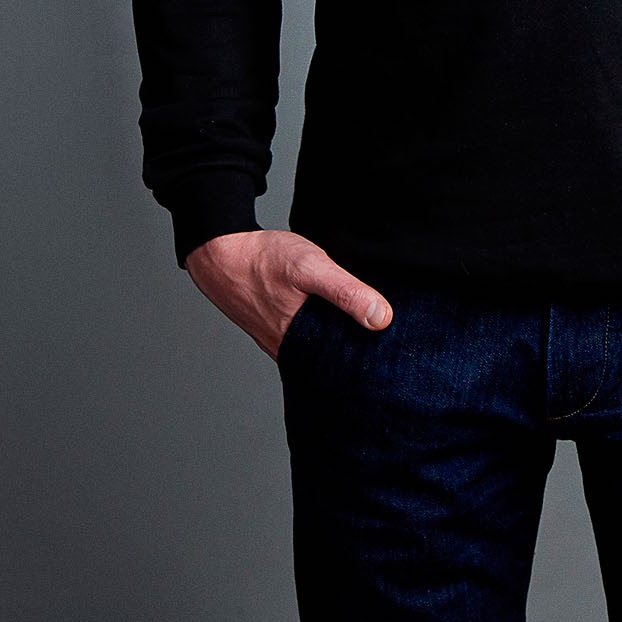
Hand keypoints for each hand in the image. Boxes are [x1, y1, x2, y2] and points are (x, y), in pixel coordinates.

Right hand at [185, 229, 392, 360]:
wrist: (222, 252)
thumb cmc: (264, 260)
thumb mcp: (312, 268)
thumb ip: (347, 293)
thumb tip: (382, 319)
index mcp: (303, 347)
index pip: (346, 369)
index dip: (373, 364)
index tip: (400, 357)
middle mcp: (293, 352)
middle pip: (336, 363)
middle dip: (362, 356)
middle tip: (394, 347)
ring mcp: (284, 341)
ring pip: (323, 351)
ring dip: (344, 343)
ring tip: (374, 333)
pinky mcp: (279, 328)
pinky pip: (309, 338)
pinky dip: (326, 331)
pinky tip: (340, 319)